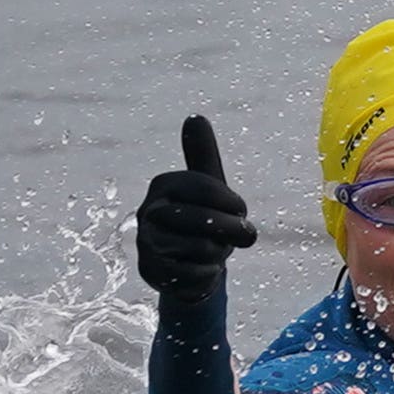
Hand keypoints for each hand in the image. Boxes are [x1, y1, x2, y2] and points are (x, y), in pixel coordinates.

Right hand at [134, 114, 255, 306]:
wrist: (184, 264)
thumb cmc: (201, 217)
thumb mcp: (207, 185)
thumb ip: (202, 154)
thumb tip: (195, 118)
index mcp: (163, 184)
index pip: (203, 187)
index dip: (231, 202)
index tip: (243, 210)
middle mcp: (149, 212)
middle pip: (202, 221)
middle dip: (231, 230)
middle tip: (246, 235)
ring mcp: (147, 244)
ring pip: (200, 249)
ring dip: (219, 253)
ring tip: (216, 250)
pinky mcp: (151, 272)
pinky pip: (194, 275)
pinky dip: (207, 274)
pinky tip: (203, 269)